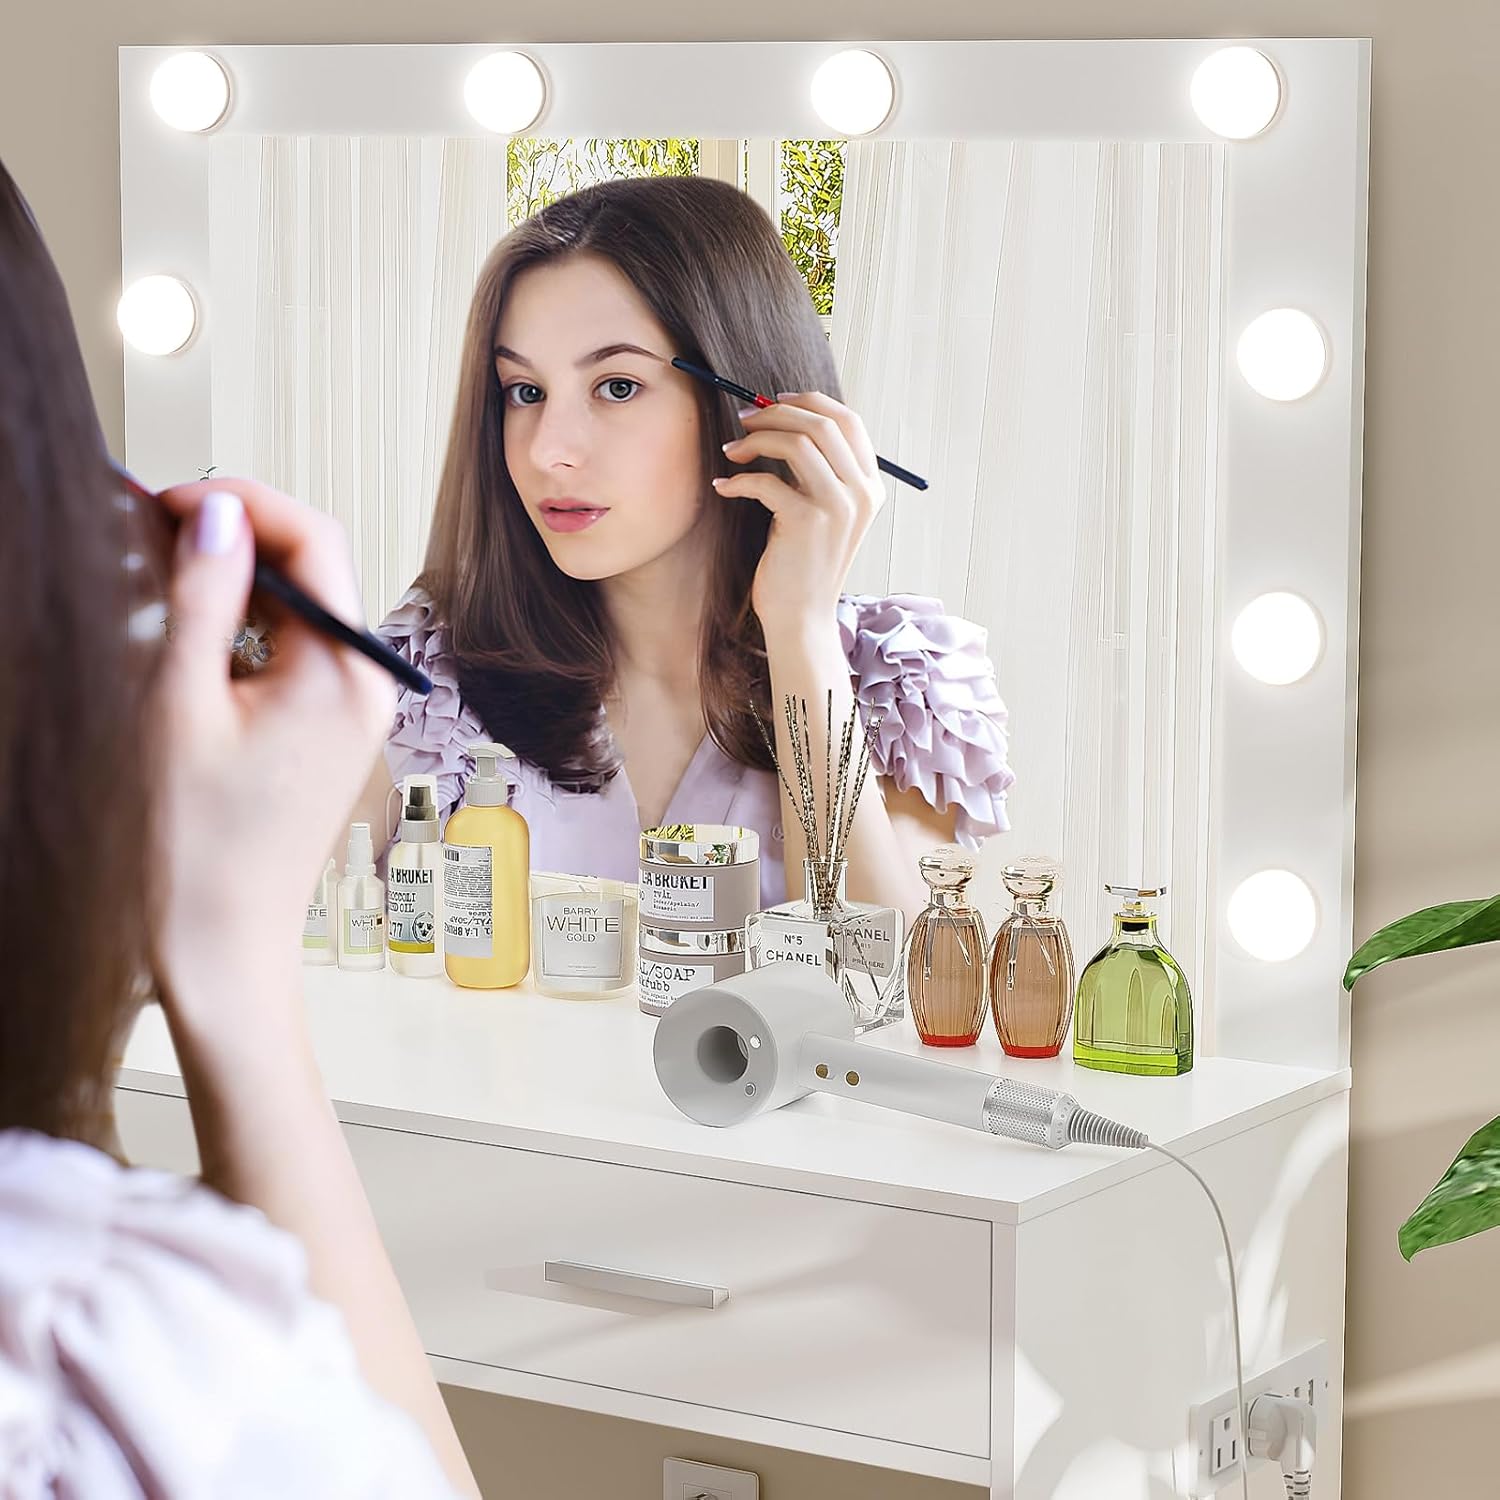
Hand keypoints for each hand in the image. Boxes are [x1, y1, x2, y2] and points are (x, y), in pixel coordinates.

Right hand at [146, 479, 394, 1010]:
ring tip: (168, 577)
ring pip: (306, 604)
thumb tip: (215, 512)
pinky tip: (198, 632)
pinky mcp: (334, 728)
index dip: (243, 501)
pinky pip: (300, 647)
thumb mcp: (180, 703)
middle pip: (316, 565)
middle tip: (158, 529)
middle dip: (242, 534)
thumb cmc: (197, 848)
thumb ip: (202, 595)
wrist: (225, 943)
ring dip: (243, 578)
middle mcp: (366, 683)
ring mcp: (356, 708)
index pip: (314, 537)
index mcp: (343, 670)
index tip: (173, 498)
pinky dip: (252, 624)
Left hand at [712, 391, 885, 640]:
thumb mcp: (821, 511)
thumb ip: (817, 471)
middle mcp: (861, 492)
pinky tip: (724, 486)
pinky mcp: (807, 521)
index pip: (848, 420)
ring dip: (757, 439)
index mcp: (869, 485)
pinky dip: (739, 479)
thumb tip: (782, 421)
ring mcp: (838, 506)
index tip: (774, 402)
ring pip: (797, 442)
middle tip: (744, 421)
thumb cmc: (802, 561)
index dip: (808, 402)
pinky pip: (767, 479)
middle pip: (822, 424)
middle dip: (776, 414)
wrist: (801, 615)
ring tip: (732, 452)